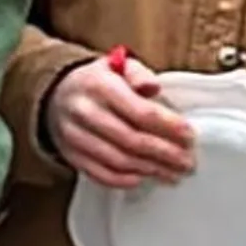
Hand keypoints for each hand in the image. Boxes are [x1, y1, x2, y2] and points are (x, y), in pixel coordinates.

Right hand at [48, 54, 198, 190]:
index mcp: (99, 86)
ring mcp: (74, 136)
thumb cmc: (97, 82)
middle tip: (188, 163)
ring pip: (117, 160)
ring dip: (150, 170)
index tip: (190, 136)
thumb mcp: (117, 65)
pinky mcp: (69, 154)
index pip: (140, 112)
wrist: (55, 95)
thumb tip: (152, 87)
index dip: (169, 127)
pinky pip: (98, 173)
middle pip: (131, 140)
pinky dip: (123, 180)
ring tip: (173, 173)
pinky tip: (143, 178)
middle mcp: (84, 112)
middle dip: (165, 154)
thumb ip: (138, 73)